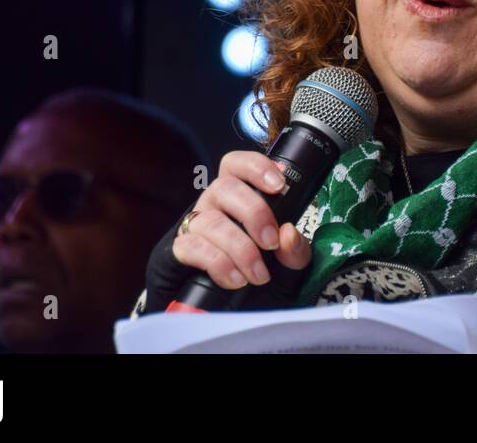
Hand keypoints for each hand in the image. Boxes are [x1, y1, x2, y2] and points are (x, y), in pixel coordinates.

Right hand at [171, 151, 312, 289]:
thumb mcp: (290, 267)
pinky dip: (218, 263)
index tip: (279, 185)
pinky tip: (236, 279)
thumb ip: (296, 251)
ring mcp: (196, 226)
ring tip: (259, 274)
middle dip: (253, 213)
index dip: (256, 167)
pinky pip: (192, 247)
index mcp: (240, 197)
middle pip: (225, 187)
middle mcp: (214, 204)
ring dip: (239, 247)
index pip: (238, 165)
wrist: (236, 311)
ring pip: (211, 221)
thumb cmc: (261, 276)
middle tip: (271, 242)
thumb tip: (288, 233)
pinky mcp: (180, 250)